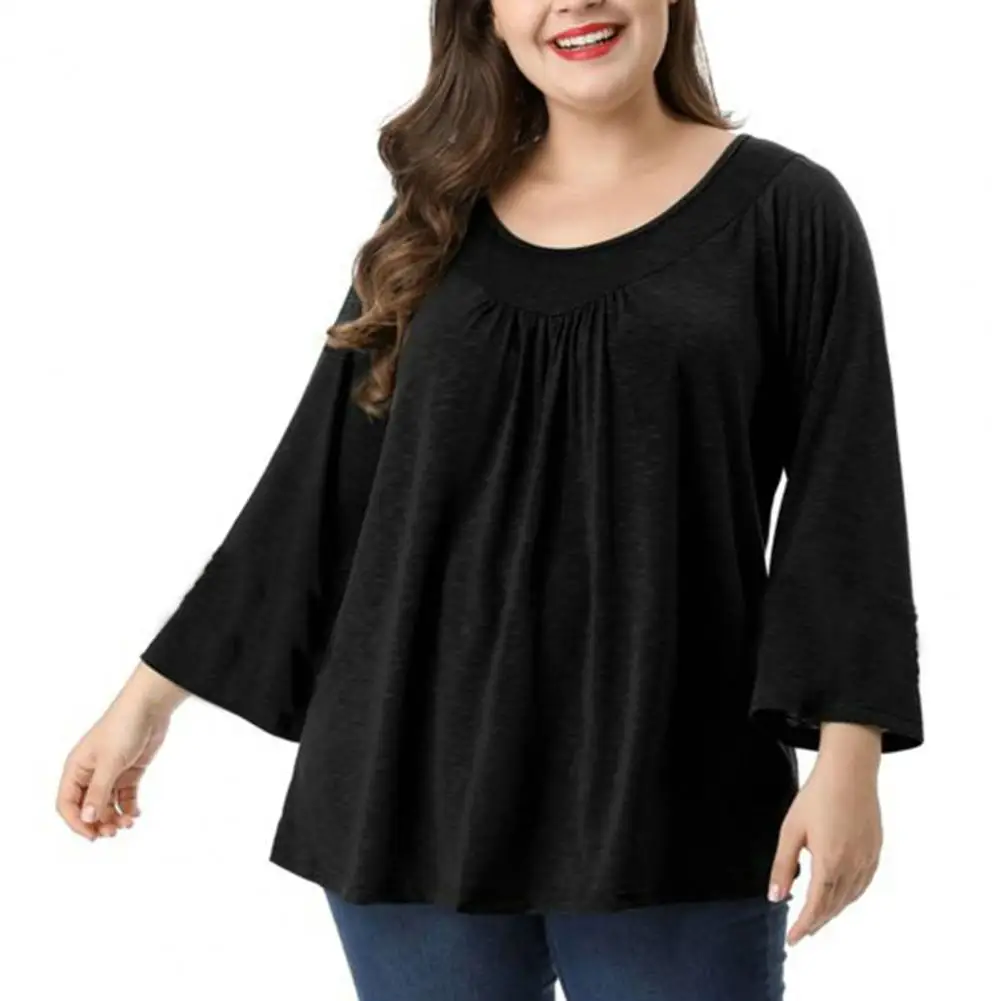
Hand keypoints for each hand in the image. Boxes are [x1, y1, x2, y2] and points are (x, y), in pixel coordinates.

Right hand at [56, 690, 171, 839]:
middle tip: (113, 833)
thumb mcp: (110, 762)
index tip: (92, 835)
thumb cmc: (123, 728)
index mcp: (76, 769)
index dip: (77, 822)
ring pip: (107, 804)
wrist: (150, 707)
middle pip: (87, 807)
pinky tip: (135, 814)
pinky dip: (128, 807)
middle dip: (98, 823)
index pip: (67, 804)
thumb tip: (87, 819)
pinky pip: (124, 796)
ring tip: (128, 824)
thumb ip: (99, 792)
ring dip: (115, 817)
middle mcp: (91, 773)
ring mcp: (110, 773)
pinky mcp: (129, 772)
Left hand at [768, 724, 883, 945]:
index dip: (803, 926)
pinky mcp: (875, 852)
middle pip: (834, 906)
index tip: (792, 939)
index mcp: (830, 863)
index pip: (816, 907)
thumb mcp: (791, 830)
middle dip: (817, 922)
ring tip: (817, 918)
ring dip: (833, 911)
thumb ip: (784, 866)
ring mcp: (867, 860)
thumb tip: (776, 897)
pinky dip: (849, 897)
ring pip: (849, 898)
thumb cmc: (816, 796)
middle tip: (801, 932)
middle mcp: (852, 867)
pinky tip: (840, 896)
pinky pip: (862, 885)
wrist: (850, 772)